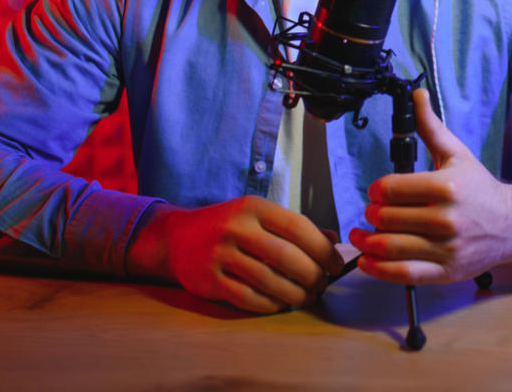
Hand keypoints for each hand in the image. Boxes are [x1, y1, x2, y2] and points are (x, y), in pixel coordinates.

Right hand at [126, 196, 343, 312]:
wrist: (175, 238)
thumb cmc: (227, 227)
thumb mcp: (257, 217)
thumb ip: (294, 228)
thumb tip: (333, 240)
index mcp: (253, 207)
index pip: (298, 227)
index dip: (322, 249)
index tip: (336, 265)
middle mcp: (236, 228)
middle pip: (287, 256)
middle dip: (312, 275)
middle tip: (322, 285)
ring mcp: (220, 254)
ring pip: (269, 280)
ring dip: (295, 294)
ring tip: (307, 298)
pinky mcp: (208, 280)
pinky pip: (248, 298)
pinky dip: (271, 304)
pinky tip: (281, 304)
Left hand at [348, 87, 511, 284]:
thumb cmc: (479, 189)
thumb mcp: (457, 154)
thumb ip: (431, 127)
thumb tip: (417, 94)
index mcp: (446, 187)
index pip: (391, 189)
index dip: (377, 190)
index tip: (377, 191)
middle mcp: (446, 219)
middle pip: (387, 218)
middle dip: (372, 214)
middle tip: (372, 212)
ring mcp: (445, 248)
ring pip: (390, 246)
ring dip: (367, 241)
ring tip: (362, 235)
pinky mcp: (444, 271)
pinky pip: (402, 274)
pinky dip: (377, 269)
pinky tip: (366, 260)